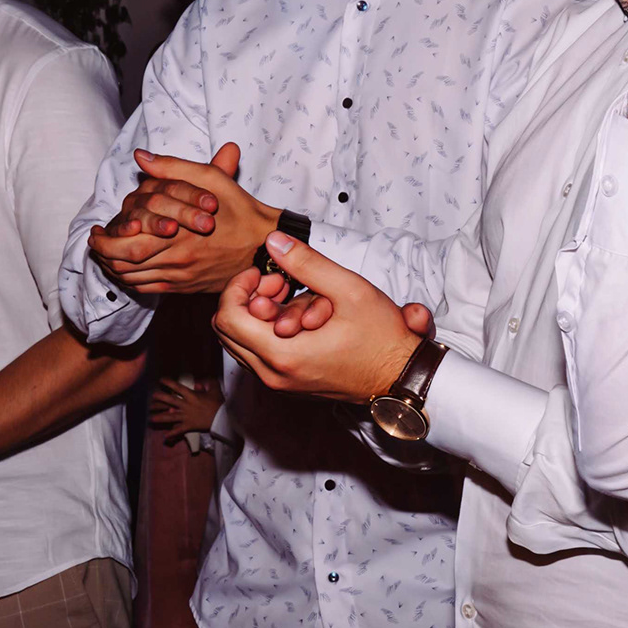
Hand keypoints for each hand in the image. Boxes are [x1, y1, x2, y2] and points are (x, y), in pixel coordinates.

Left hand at [93, 141, 280, 297]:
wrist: (265, 246)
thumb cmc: (240, 210)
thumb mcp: (210, 180)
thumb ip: (173, 168)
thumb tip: (141, 157)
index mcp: (178, 234)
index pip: (128, 243)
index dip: (104, 240)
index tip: (95, 231)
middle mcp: (176, 260)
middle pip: (124, 265)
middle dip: (103, 256)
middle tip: (94, 245)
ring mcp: (181, 278)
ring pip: (134, 280)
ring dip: (113, 269)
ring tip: (105, 256)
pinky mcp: (186, 288)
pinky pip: (149, 290)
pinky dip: (131, 282)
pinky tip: (127, 270)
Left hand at [149, 376, 223, 437]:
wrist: (221, 418)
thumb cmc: (218, 403)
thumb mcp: (215, 390)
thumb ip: (209, 383)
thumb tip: (200, 383)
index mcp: (191, 395)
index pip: (177, 387)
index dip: (168, 383)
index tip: (161, 380)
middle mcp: (186, 405)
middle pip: (170, 401)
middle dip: (160, 398)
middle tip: (152, 396)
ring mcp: (186, 416)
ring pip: (170, 417)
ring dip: (160, 417)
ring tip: (151, 418)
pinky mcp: (189, 426)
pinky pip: (179, 430)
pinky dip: (172, 434)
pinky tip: (165, 436)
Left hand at [210, 234, 429, 402]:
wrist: (402, 378)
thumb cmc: (381, 339)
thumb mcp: (349, 290)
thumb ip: (307, 263)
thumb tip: (274, 241)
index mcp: (283, 355)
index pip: (227, 317)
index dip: (238, 286)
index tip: (265, 273)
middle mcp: (273, 375)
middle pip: (226, 331)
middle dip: (246, 298)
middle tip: (279, 283)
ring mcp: (279, 384)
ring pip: (239, 344)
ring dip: (255, 315)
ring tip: (290, 298)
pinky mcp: (288, 385)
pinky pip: (257, 356)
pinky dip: (265, 331)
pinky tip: (296, 317)